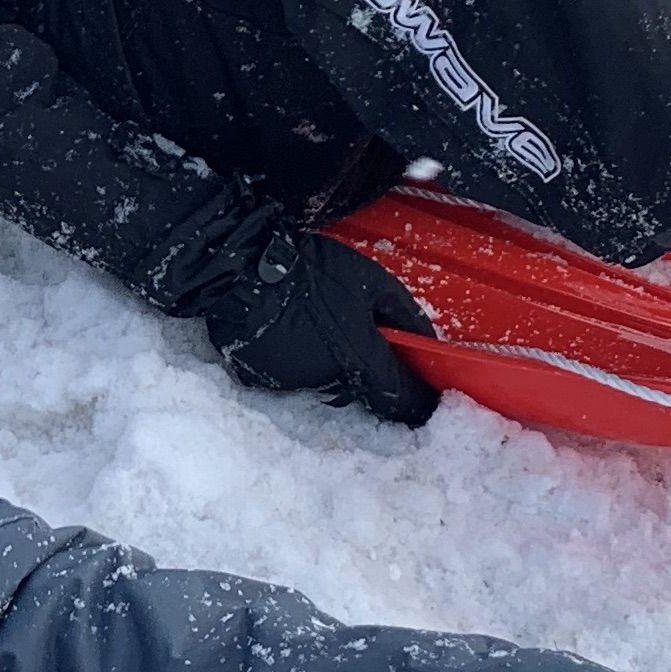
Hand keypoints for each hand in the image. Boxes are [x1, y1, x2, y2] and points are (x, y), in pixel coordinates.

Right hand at [201, 227, 439, 429]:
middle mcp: (328, 382)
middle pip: (363, 392)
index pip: (401, 399)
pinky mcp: (263, 380)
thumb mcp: (371, 280)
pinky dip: (301, 360)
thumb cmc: (311, 271)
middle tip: (368, 341)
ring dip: (335, 365)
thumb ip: (404, 313)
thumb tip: (424, 339)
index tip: (428, 398)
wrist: (242, 270)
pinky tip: (293, 330)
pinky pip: (294, 376)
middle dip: (372, 374)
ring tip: (322, 326)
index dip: (419, 402)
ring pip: (327, 384)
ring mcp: (293, 384)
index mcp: (359, 360)